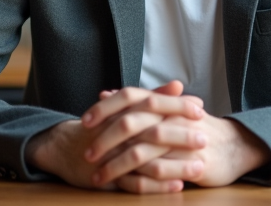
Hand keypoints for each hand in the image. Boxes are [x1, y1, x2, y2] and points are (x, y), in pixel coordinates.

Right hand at [26, 81, 204, 191]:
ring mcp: (113, 155)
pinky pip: (136, 183)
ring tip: (199, 167)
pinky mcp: (109, 177)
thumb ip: (153, 96)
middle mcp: (118, 131)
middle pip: (151, 131)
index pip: (152, 103)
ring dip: (175, 164)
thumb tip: (179, 85)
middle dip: (180, 135)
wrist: (66, 148)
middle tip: (204, 138)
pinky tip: (177, 185)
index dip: (176, 105)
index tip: (200, 109)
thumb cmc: (103, 126)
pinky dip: (158, 186)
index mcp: (123, 110)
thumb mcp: (125, 107)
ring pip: (147, 160)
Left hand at [86, 95, 270, 190]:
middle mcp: (170, 117)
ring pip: (141, 151)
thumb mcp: (165, 110)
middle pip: (131, 124)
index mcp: (163, 104)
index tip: (84, 121)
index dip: (105, 108)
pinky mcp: (190, 163)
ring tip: (98, 177)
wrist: (234, 146)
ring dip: (116, 165)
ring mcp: (181, 140)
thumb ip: (134, 103)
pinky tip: (124, 187)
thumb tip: (105, 93)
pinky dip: (139, 180)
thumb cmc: (194, 128)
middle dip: (105, 140)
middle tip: (87, 154)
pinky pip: (159, 172)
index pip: (129, 97)